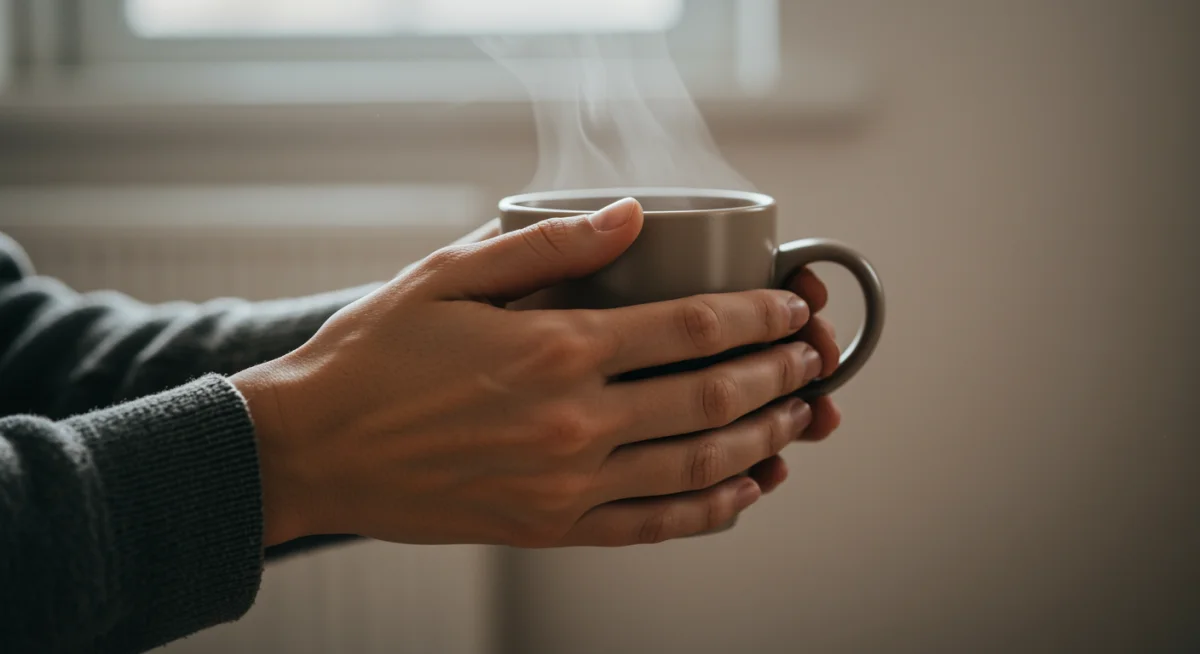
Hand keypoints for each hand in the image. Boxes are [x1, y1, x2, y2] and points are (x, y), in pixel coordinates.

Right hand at [233, 199, 839, 547]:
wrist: (314, 449)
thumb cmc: (376, 355)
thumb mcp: (452, 274)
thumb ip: (549, 245)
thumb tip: (630, 217)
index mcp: (554, 348)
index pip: (690, 327)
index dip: (756, 315)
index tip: (790, 306)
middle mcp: (573, 421)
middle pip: (712, 397)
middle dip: (779, 374)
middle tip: (811, 357)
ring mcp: (566, 484)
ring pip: (698, 466)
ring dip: (763, 440)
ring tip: (797, 419)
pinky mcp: (552, 527)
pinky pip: (655, 526)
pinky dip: (712, 509)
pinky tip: (745, 490)